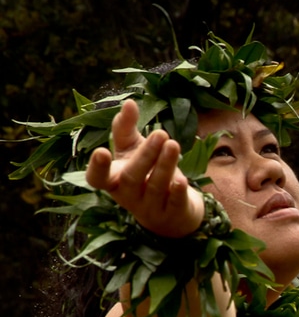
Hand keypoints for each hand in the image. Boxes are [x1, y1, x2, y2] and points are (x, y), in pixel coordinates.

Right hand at [86, 99, 203, 236]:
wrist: (170, 211)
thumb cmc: (144, 172)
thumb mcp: (131, 150)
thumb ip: (125, 128)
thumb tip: (129, 102)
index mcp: (113, 180)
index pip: (97, 178)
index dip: (97, 168)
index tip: (101, 151)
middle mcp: (128, 196)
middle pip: (132, 177)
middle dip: (146, 155)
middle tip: (160, 133)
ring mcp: (150, 208)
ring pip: (156, 187)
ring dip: (165, 165)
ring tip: (173, 144)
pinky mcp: (172, 213)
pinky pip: (174, 203)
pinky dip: (177, 192)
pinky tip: (183, 180)